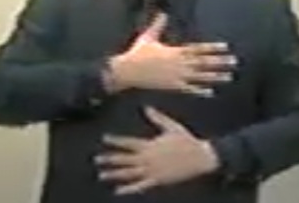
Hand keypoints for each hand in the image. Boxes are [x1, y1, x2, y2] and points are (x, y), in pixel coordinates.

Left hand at [97, 107, 219, 194]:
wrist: (202, 158)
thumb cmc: (187, 141)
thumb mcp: (172, 127)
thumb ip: (157, 118)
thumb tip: (146, 107)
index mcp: (150, 145)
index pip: (128, 143)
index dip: (115, 141)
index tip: (104, 139)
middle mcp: (148, 159)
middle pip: (125, 159)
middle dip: (110, 159)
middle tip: (96, 160)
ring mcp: (153, 171)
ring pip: (130, 173)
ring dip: (115, 174)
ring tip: (102, 175)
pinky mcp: (159, 180)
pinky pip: (141, 186)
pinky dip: (129, 189)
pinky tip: (119, 191)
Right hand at [107, 13, 235, 94]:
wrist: (128, 71)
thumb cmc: (137, 53)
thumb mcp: (147, 37)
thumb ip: (158, 25)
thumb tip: (163, 13)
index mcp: (175, 51)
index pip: (198, 49)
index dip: (213, 48)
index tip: (226, 47)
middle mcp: (179, 64)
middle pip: (203, 63)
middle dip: (220, 62)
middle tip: (234, 62)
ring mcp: (177, 76)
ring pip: (200, 76)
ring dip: (215, 77)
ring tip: (229, 77)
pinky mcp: (173, 86)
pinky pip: (189, 89)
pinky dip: (200, 91)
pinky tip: (211, 92)